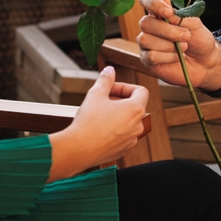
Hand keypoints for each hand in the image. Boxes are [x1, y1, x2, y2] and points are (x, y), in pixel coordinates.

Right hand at [48, 66, 148, 180]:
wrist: (79, 149)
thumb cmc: (89, 120)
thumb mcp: (96, 93)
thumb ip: (106, 79)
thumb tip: (110, 70)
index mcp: (136, 109)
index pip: (141, 91)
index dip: (125, 86)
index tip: (110, 89)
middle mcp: (138, 125)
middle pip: (134, 106)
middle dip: (119, 100)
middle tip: (102, 100)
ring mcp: (132, 140)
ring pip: (128, 122)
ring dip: (117, 115)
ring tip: (99, 114)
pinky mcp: (123, 150)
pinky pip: (122, 136)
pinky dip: (114, 130)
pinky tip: (97, 129)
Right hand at [136, 0, 220, 91]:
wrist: (206, 62)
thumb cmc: (198, 40)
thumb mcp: (193, 23)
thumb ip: (177, 13)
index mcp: (159, 14)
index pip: (146, 0)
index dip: (152, 3)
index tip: (168, 12)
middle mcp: (150, 27)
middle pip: (145, 23)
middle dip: (167, 30)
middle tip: (186, 35)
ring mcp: (146, 44)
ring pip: (146, 39)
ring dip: (169, 44)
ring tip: (184, 47)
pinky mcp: (147, 60)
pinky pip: (151, 56)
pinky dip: (168, 56)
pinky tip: (178, 57)